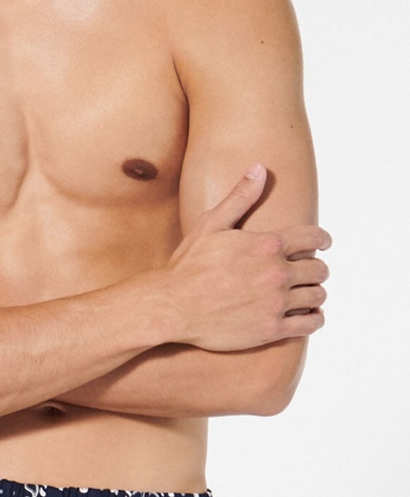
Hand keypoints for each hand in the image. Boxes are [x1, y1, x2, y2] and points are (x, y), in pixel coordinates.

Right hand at [166, 164, 330, 350]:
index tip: (324, 244)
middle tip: (309, 274)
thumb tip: (259, 168)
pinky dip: (314, 319)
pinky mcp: (271, 328)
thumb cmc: (188, 265)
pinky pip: (310, 323)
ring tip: (308, 295)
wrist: (172, 306)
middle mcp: (277, 272)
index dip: (323, 239)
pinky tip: (308, 316)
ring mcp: (276, 302)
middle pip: (319, 269)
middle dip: (317, 269)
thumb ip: (240, 197)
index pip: (315, 237)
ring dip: (315, 294)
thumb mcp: (211, 224)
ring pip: (317, 296)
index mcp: (268, 244)